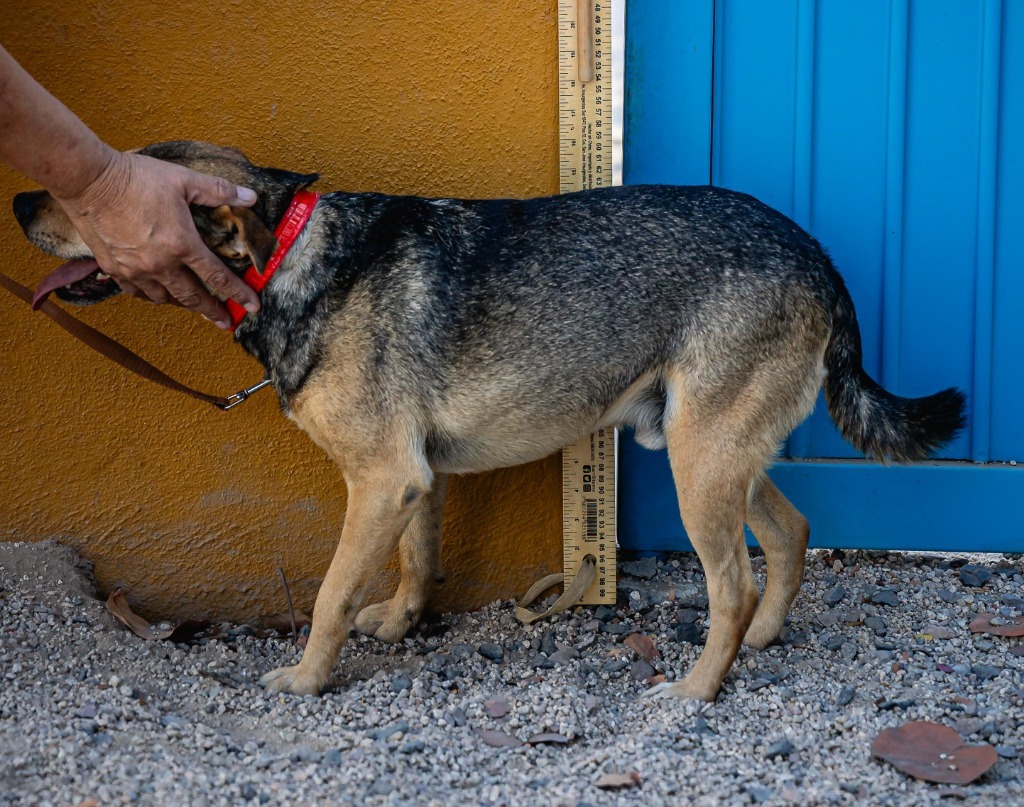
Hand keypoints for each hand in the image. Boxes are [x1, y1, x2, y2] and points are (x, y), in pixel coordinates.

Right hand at [56, 150, 260, 327]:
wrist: (88, 180)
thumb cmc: (136, 178)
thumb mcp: (183, 180)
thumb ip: (219, 190)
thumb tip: (250, 197)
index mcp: (181, 244)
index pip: (218, 277)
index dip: (238, 294)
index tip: (252, 307)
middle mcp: (159, 264)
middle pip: (192, 297)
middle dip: (212, 311)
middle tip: (224, 321)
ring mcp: (134, 269)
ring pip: (164, 298)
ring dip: (182, 303)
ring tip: (192, 304)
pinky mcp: (113, 268)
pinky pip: (136, 292)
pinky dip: (151, 295)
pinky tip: (156, 292)